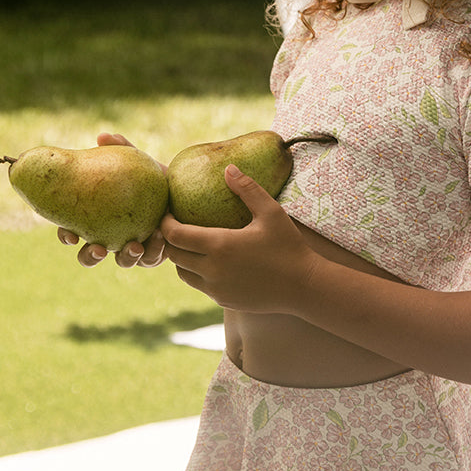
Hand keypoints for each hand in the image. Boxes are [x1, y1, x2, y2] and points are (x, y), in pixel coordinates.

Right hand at [57, 132, 167, 267]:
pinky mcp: (155, 253)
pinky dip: (154, 249)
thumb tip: (104, 136)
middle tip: (99, 249)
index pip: (72, 230)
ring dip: (126, 257)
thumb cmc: (154, 176)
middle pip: (90, 256)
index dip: (66, 236)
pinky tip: (160, 237)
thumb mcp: (140, 162)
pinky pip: (151, 258)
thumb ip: (123, 150)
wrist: (185, 190)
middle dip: (91, 256)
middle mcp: (111, 237)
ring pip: (122, 261)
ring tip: (136, 246)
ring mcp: (133, 249)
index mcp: (97, 218)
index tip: (70, 235)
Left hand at [161, 164, 315, 311]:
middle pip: (174, 256)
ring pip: (183, 274)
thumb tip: (228, 168)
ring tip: (192, 244)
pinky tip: (213, 262)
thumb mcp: (272, 213)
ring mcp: (216, 289)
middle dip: (170, 241)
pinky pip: (201, 285)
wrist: (304, 286)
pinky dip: (199, 273)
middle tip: (177, 227)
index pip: (175, 235)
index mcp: (220, 246)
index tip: (168, 214)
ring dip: (182, 259)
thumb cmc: (289, 246)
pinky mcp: (223, 301)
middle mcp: (212, 270)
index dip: (165, 224)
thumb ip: (248, 189)